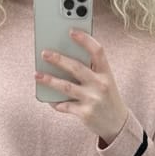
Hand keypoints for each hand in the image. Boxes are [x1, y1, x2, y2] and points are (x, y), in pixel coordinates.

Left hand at [35, 29, 129, 144]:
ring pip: (66, 87)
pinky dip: (55, 102)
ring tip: (36, 75)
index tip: (71, 32)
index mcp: (106, 73)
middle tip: (44, 53)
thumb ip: (91, 70)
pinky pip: (65, 105)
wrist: (118, 124)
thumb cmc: (107, 97)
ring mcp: (92, 100)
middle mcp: (100, 85)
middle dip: (58, 59)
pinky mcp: (85, 114)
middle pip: (76, 68)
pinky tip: (48, 99)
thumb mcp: (105, 81)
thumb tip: (63, 57)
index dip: (85, 40)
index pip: (98, 51)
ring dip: (49, 80)